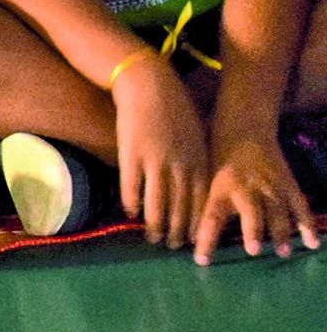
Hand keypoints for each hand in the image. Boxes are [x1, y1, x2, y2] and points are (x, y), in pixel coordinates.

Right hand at [112, 55, 209, 249]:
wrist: (149, 85)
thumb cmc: (174, 109)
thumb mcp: (195, 136)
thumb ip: (196, 162)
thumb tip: (195, 187)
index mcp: (198, 162)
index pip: (201, 202)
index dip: (196, 223)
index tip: (193, 240)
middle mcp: (180, 166)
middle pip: (180, 207)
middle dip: (178, 231)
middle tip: (172, 246)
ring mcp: (155, 161)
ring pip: (157, 203)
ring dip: (156, 225)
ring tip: (152, 238)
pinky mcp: (131, 154)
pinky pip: (132, 186)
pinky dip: (132, 202)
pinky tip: (131, 213)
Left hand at [192, 130, 319, 264]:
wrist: (244, 128)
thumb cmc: (217, 158)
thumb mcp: (204, 178)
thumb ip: (200, 205)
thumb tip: (185, 236)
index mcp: (220, 188)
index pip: (211, 217)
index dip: (206, 239)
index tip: (202, 260)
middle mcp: (246, 189)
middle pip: (251, 212)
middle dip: (253, 231)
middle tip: (253, 249)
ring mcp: (270, 187)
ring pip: (277, 212)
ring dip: (281, 233)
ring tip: (282, 252)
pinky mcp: (288, 184)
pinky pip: (299, 206)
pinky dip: (307, 224)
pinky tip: (312, 243)